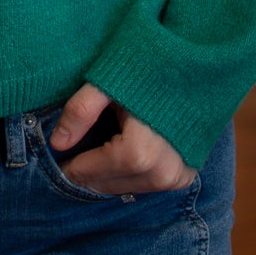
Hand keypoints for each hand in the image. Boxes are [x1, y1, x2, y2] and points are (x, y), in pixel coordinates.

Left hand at [48, 81, 196, 195]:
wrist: (198, 66)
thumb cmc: (149, 70)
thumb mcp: (108, 82)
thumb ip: (80, 110)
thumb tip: (57, 144)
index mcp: (139, 153)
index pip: (88, 172)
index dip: (69, 164)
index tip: (59, 155)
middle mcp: (160, 173)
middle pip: (105, 185)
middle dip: (87, 171)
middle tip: (74, 154)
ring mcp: (176, 178)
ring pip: (125, 188)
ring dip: (107, 175)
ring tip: (98, 151)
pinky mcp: (184, 177)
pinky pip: (145, 185)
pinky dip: (128, 174)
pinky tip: (121, 153)